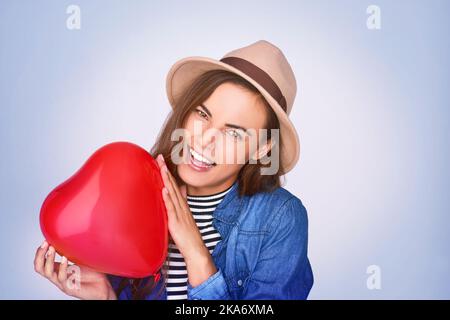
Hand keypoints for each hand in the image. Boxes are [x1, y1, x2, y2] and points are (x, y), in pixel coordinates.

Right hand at [34, 240, 116, 299]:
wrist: (103, 286)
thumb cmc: (93, 272)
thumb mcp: (81, 258)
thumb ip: (73, 250)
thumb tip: (69, 235)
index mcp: (58, 269)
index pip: (41, 263)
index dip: (40, 252)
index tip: (45, 240)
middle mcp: (58, 276)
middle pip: (39, 268)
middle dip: (40, 255)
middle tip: (46, 244)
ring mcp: (63, 283)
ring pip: (48, 273)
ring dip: (48, 259)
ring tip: (52, 249)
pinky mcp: (70, 288)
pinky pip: (62, 278)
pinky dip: (62, 267)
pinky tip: (65, 258)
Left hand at [156, 154, 216, 286]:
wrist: (196, 250)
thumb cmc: (189, 236)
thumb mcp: (184, 218)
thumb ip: (180, 206)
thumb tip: (179, 193)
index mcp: (182, 205)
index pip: (174, 185)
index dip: (168, 173)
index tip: (162, 161)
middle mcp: (181, 206)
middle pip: (173, 185)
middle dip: (166, 171)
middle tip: (159, 157)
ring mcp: (179, 213)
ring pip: (172, 193)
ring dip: (166, 180)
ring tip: (161, 167)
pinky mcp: (176, 222)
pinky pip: (171, 208)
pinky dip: (167, 198)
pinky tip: (164, 189)